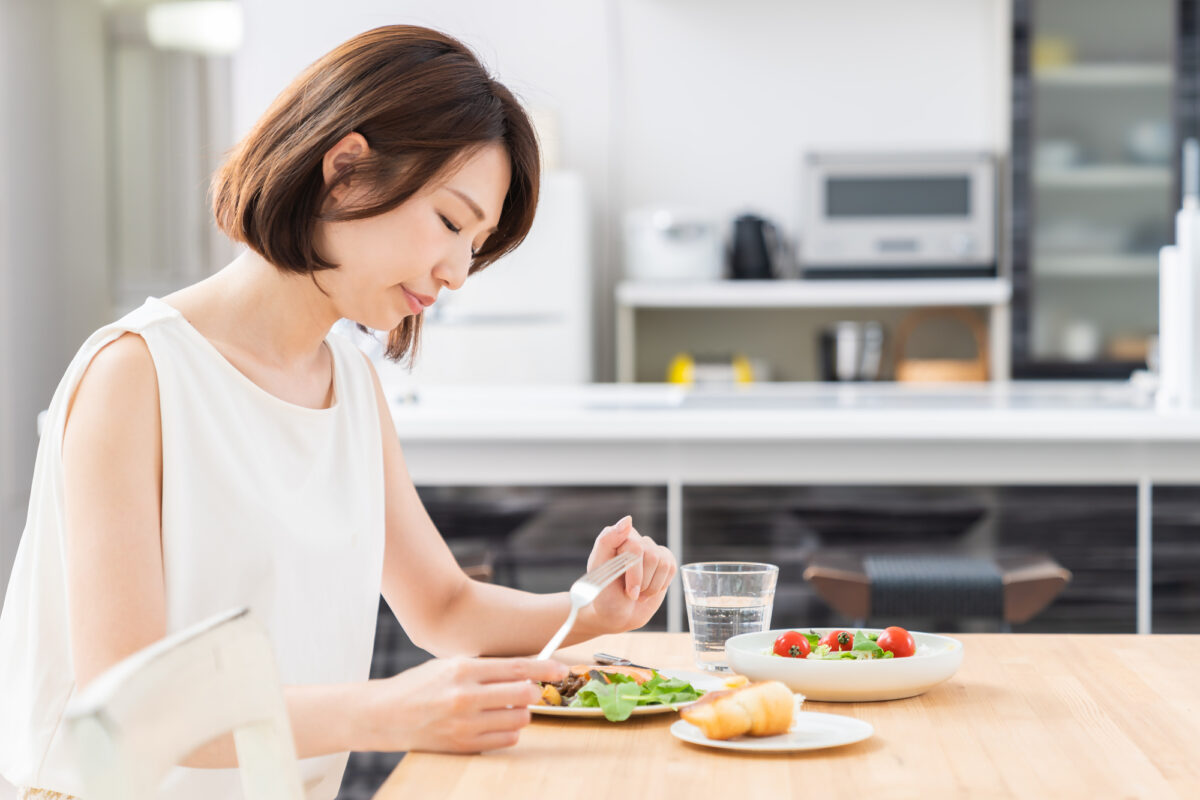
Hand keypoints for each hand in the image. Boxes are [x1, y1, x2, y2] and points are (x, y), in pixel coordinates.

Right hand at [361, 656, 568, 752]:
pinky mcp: (464, 745)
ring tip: (505, 708)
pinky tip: (495, 722)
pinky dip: (509, 731)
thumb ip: (485, 667)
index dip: (544, 668)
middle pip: (524, 694)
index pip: (516, 667)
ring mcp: (465, 723)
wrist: (385, 715)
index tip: (560, 669)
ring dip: (521, 713)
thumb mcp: (449, 664)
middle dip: (534, 692)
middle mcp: (466, 696)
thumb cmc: (420, 685)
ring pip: (519, 719)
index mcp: (463, 668)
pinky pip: (507, 739)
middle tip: (530, 691)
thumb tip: (524, 669)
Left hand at [586, 516, 676, 632]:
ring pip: (662, 563)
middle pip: (650, 556)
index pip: (635, 546)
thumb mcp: (599, 570)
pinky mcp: (664, 560)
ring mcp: (651, 549)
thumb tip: (628, 519)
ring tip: (638, 593)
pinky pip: (671, 568)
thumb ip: (607, 541)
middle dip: (641, 581)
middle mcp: (635, 539)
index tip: (629, 591)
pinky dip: (660, 585)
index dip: (634, 573)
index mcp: (616, 537)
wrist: (617, 614)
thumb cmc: (604, 594)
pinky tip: (648, 590)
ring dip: (650, 587)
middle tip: (630, 594)